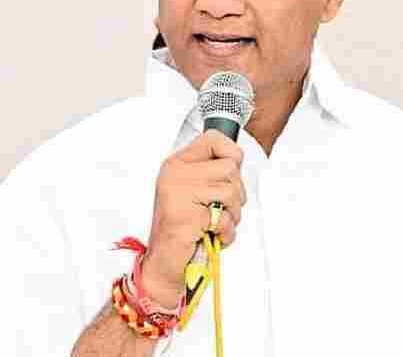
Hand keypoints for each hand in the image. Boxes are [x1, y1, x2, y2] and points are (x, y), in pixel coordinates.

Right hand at [140, 129, 246, 306]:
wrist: (165, 263)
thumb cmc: (183, 229)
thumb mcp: (194, 191)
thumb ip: (212, 172)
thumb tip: (237, 158)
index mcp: (177, 163)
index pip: (214, 138)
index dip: (231, 154)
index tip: (229, 174)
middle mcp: (175, 174)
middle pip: (230, 167)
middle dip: (235, 193)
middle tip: (219, 209)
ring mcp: (178, 193)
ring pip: (232, 191)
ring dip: (232, 214)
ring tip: (215, 223)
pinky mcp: (185, 215)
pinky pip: (225, 218)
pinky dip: (225, 232)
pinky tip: (210, 236)